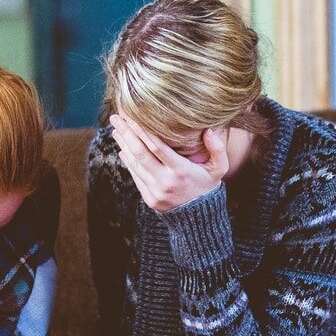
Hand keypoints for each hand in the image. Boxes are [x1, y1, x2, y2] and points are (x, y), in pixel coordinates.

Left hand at [110, 114, 229, 212]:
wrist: (200, 219)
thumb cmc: (208, 186)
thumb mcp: (219, 169)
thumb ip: (218, 149)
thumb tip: (209, 130)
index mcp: (181, 171)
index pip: (157, 147)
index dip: (143, 131)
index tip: (133, 116)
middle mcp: (166, 181)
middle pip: (140, 153)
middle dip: (126, 134)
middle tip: (116, 118)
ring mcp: (155, 191)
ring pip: (135, 164)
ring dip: (124, 145)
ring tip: (117, 130)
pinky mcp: (149, 198)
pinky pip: (135, 176)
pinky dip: (128, 161)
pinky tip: (123, 148)